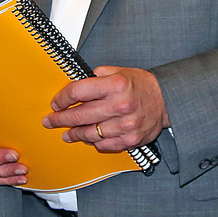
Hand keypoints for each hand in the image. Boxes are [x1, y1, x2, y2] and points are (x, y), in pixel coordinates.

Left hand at [43, 66, 168, 150]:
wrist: (167, 100)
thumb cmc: (141, 85)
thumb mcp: (118, 71)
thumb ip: (96, 76)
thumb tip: (74, 86)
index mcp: (115, 84)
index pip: (77, 92)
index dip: (61, 98)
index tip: (56, 103)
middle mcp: (120, 105)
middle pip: (80, 115)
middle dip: (60, 119)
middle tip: (50, 121)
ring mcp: (125, 125)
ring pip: (90, 133)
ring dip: (74, 134)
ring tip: (67, 133)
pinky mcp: (130, 139)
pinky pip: (104, 145)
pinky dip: (94, 142)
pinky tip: (88, 139)